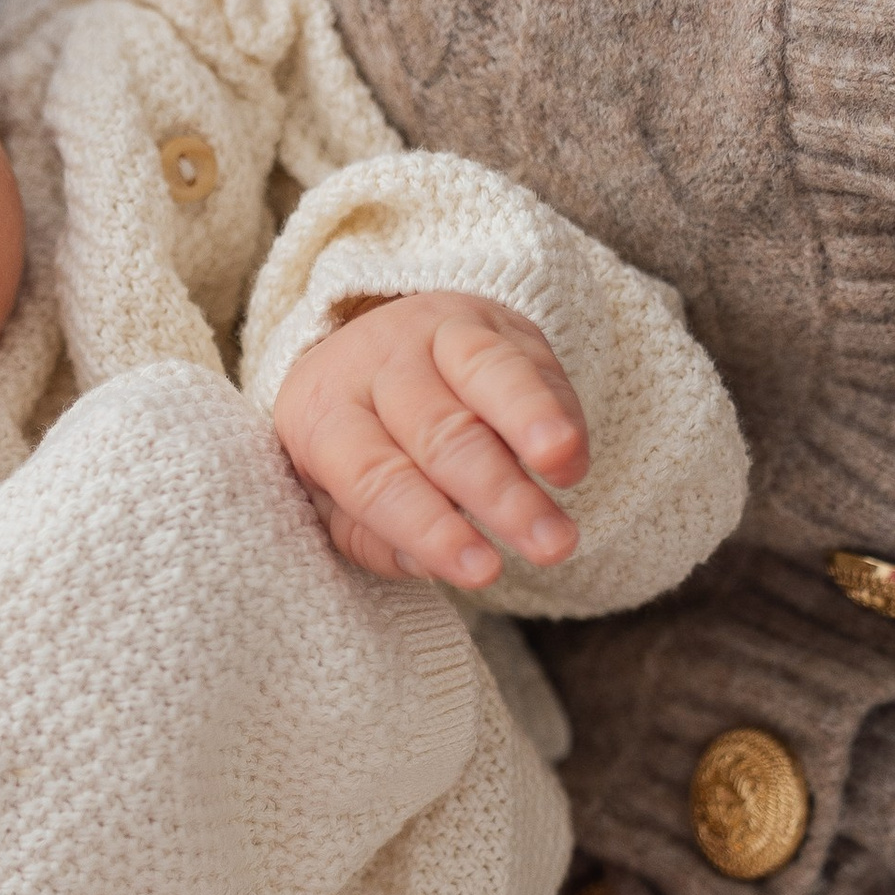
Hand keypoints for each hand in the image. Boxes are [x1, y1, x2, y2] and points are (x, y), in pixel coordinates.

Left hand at [271, 292, 587, 587]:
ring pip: (487, 377)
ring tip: (568, 479)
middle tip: (548, 546)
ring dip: (534, 430)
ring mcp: (431, 333)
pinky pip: (526, 359)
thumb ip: (373, 541)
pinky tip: (572, 457)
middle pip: (440, 432)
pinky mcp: (487, 322)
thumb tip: (428, 565)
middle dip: (500, 494)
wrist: (368, 353)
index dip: (431, 528)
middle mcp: (373, 364)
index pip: (376, 479)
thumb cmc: (354, 453)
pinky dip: (555, 407)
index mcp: (321, 416)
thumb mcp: (335, 504)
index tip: (483, 572)